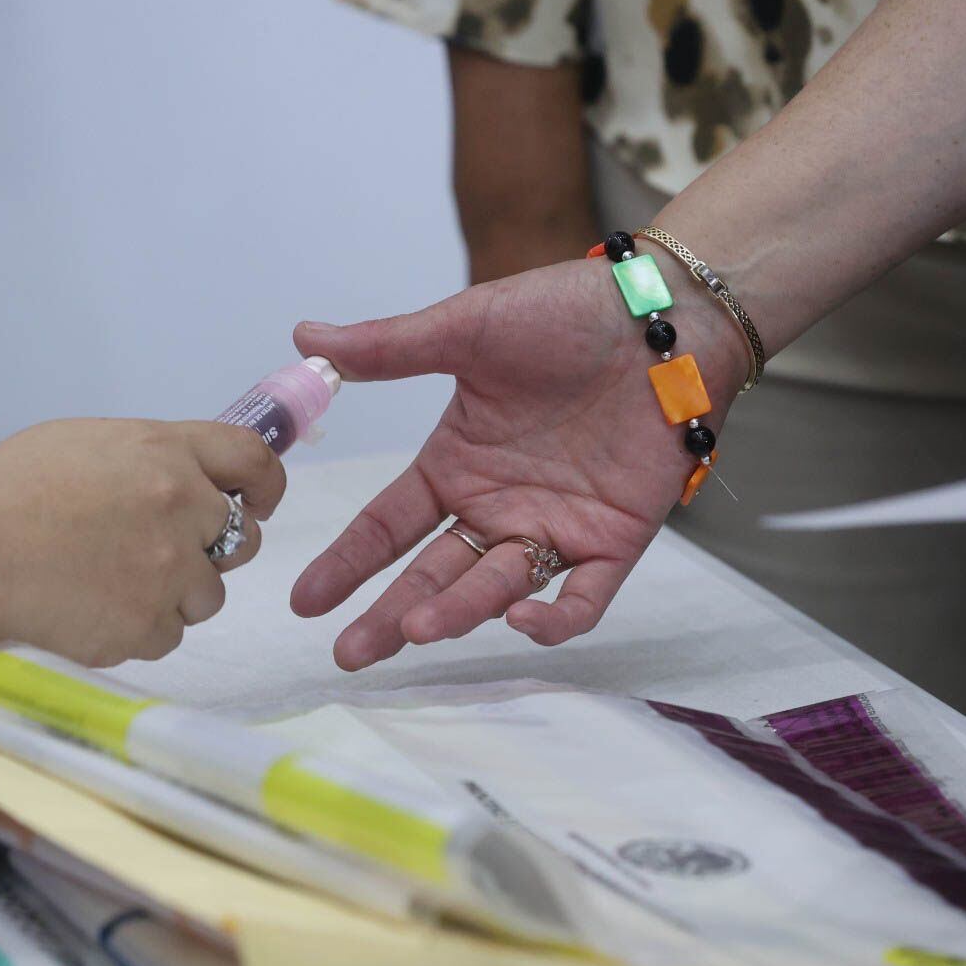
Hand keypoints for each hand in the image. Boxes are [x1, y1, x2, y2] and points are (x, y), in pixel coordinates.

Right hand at [0, 419, 284, 672]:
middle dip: (213, 548)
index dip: (265, 485)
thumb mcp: (87, 442)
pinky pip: (168, 634)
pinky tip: (94, 610)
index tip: (258, 501)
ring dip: (174, 594)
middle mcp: (183, 509)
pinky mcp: (148, 627)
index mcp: (167, 452)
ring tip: (111, 582)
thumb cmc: (9, 490)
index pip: (254, 460)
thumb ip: (152, 457)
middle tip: (164, 552)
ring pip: (208, 596)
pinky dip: (139, 628)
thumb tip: (188, 477)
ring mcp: (170, 573)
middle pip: (243, 538)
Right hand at [290, 248, 744, 669]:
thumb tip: (304, 338)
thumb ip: (388, 347)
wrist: (662, 316)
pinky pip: (581, 597)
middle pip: (433, 575)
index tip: (305, 600)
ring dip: (458, 612)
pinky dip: (554, 618)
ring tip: (418, 630)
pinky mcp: (612, 541)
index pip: (388, 526)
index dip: (347, 563)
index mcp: (455, 464)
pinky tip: (519, 619)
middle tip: (352, 652)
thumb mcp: (465, 328)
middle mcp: (497, 506)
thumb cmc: (566, 314)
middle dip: (392, 616)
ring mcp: (553, 527)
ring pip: (496, 589)